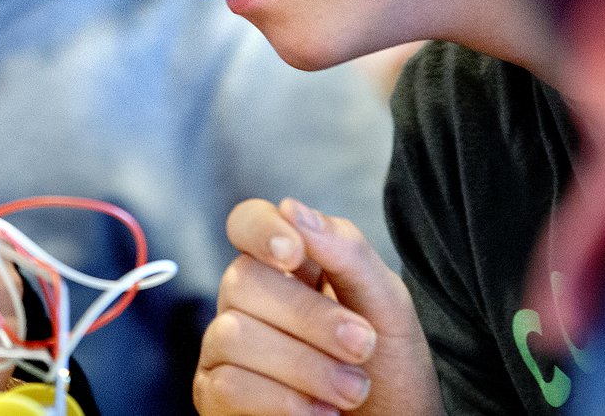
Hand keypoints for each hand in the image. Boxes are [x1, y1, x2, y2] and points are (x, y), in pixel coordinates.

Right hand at [196, 198, 442, 415]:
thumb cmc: (389, 371)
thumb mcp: (387, 306)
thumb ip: (347, 253)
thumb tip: (292, 208)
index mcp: (288, 267)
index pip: (247, 223)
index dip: (260, 230)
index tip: (293, 254)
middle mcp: (249, 302)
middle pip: (243, 280)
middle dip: (310, 318)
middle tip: (362, 345)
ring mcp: (226, 349)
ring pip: (234, 335)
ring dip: (305, 367)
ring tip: (353, 390)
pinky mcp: (215, 397)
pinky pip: (227, 386)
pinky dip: (281, 401)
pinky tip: (319, 414)